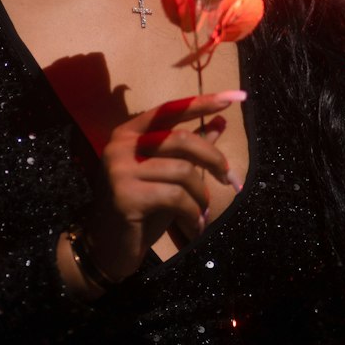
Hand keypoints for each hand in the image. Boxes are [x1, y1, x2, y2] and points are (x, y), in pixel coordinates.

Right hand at [79, 89, 245, 282]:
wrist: (108, 246)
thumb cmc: (141, 208)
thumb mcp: (168, 174)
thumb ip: (189, 148)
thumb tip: (221, 120)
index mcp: (128, 133)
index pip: (169, 110)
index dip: (202, 103)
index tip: (236, 97)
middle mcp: (120, 146)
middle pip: (181, 140)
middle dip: (213, 159)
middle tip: (229, 178)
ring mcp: (120, 170)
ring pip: (182, 171)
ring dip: (201, 195)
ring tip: (202, 211)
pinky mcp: (126, 195)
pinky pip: (176, 197)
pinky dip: (193, 213)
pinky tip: (194, 225)